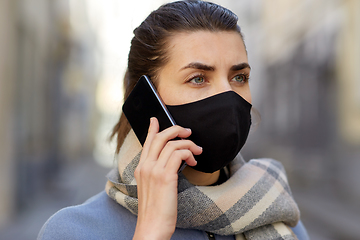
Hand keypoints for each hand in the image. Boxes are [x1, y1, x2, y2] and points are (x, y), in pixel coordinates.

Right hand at [133, 117, 201, 239]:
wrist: (152, 227)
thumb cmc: (155, 211)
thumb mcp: (152, 188)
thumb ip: (158, 173)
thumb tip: (171, 163)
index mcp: (141, 168)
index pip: (147, 142)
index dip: (152, 129)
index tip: (155, 119)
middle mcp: (145, 166)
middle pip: (160, 137)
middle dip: (176, 130)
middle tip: (188, 132)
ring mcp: (154, 170)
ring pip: (172, 144)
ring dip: (189, 144)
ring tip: (197, 151)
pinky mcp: (165, 176)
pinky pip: (179, 154)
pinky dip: (189, 153)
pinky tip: (194, 161)